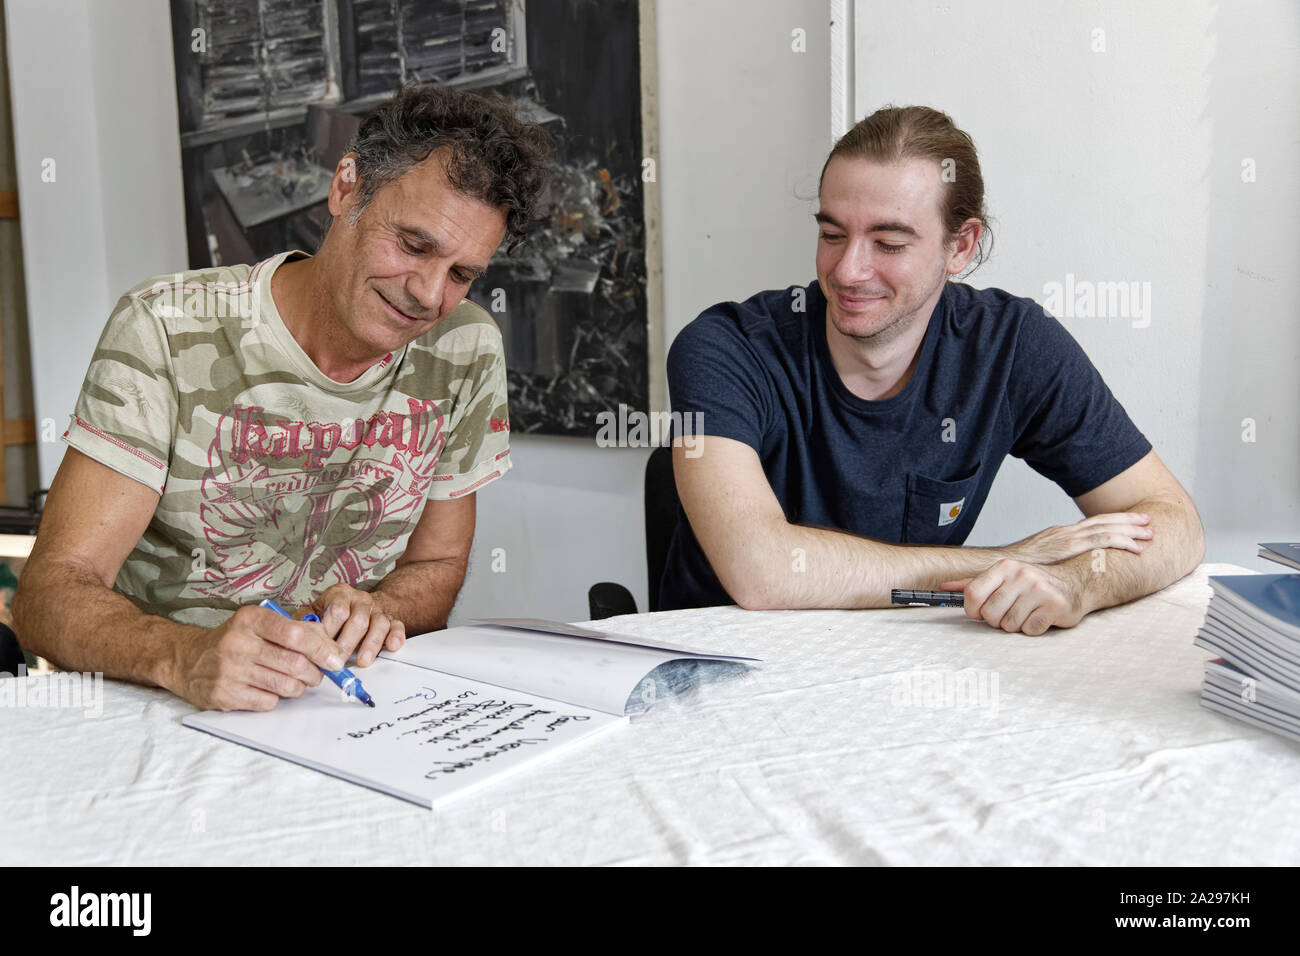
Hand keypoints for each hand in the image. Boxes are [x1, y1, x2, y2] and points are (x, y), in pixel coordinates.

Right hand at [170, 605, 343, 710]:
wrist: (186, 660)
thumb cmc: (233, 640)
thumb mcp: (260, 624)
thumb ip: (295, 629)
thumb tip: (331, 645)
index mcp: (250, 619)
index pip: (296, 634)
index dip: (322, 648)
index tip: (335, 659)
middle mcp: (238, 643)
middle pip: (295, 664)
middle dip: (315, 673)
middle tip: (317, 675)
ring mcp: (229, 671)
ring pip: (285, 686)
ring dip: (299, 688)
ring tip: (295, 682)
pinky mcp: (224, 695)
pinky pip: (268, 702)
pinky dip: (276, 698)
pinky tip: (268, 689)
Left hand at [304, 584, 405, 667]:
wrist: (361, 604)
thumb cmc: (333, 613)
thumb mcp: (315, 611)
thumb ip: (304, 621)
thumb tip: (294, 636)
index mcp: (339, 594)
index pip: (337, 610)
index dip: (330, 631)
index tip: (322, 648)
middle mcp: (360, 599)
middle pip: (358, 619)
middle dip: (348, 643)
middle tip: (338, 661)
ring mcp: (377, 609)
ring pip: (379, 624)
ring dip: (370, 644)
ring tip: (362, 661)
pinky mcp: (392, 619)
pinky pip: (397, 626)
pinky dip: (395, 637)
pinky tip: (391, 646)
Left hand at [940, 559, 1087, 635]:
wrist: (1074, 582)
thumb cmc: (1032, 583)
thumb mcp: (1002, 576)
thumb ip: (973, 583)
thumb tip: (944, 587)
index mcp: (1004, 567)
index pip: (972, 594)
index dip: (973, 610)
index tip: (980, 612)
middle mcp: (1021, 575)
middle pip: (989, 614)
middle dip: (996, 620)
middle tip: (1009, 612)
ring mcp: (1039, 589)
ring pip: (1009, 624)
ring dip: (1015, 625)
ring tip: (1026, 612)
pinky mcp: (1055, 606)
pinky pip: (1029, 630)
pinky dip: (1032, 628)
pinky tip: (1040, 617)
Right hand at [1005, 512, 1151, 564]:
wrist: (998, 566)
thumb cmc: (1013, 568)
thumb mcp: (1036, 562)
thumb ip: (1051, 564)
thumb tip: (1062, 572)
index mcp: (1060, 534)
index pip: (1092, 524)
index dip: (1113, 522)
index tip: (1131, 523)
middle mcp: (1066, 532)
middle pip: (1103, 522)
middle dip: (1127, 522)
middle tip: (1148, 522)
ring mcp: (1068, 538)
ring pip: (1107, 529)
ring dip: (1130, 530)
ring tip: (1149, 533)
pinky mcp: (1069, 547)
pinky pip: (1101, 541)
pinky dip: (1121, 542)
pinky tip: (1136, 547)